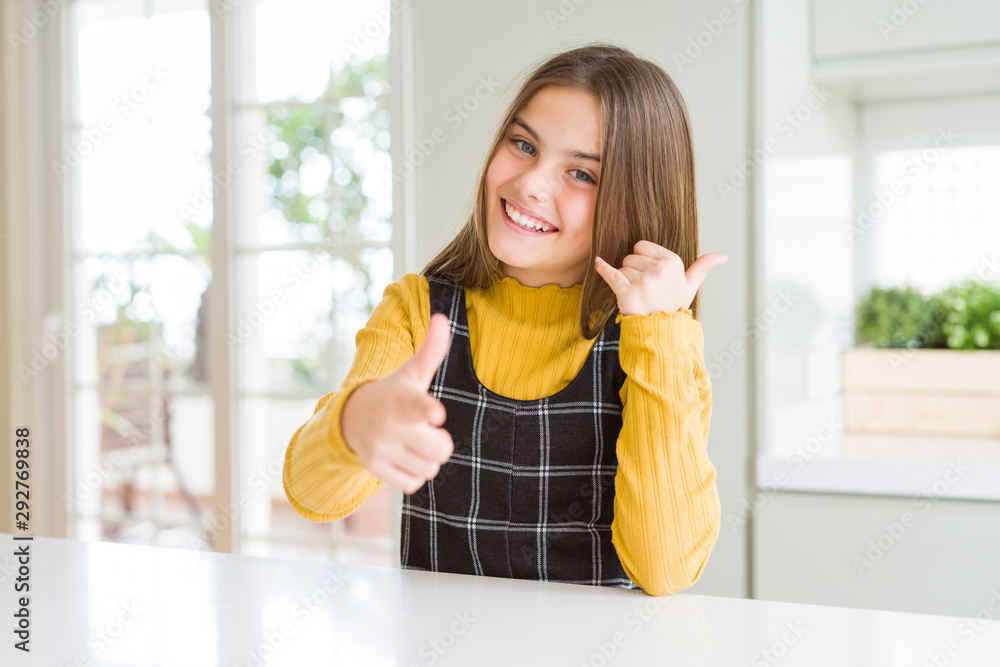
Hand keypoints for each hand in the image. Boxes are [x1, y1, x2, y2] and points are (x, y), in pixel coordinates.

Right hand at [341, 313, 454, 493]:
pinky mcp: (374, 469)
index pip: (418, 405)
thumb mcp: (412, 372)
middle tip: (426, 430)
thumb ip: (431, 349)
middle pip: (440, 450)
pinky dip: (415, 475)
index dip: (428, 410)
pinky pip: (413, 484)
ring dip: (428, 460)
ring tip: (414, 443)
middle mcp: (389, 425)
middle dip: (440, 443)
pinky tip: (405, 458)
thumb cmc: (394, 393)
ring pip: (428, 469)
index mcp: (403, 399)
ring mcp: (380, 448)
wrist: (351, 416)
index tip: (436, 414)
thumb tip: (443, 318)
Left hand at [594, 241, 727, 315]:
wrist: (661, 334)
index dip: (643, 261)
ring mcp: (644, 282)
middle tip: (644, 290)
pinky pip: (610, 274)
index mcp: (673, 262)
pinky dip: (602, 268)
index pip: (642, 246)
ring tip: (637, 296)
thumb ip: (703, 268)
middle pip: (630, 257)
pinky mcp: (628, 293)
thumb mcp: (690, 287)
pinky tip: (598, 263)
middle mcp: (660, 270)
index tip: (651, 278)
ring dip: (624, 282)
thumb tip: (723, 256)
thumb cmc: (673, 308)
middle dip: (633, 272)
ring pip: (621, 268)